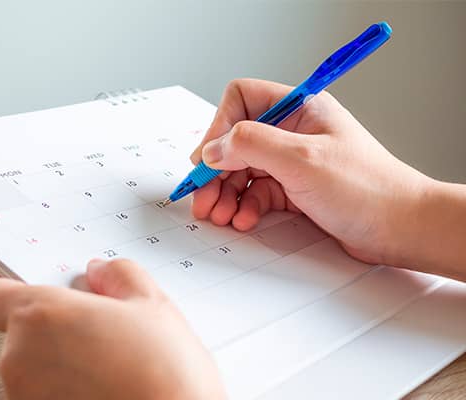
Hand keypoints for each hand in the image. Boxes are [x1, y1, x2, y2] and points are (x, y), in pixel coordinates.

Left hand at [0, 259, 225, 399]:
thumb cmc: (166, 379)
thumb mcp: (153, 306)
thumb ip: (119, 276)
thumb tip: (103, 272)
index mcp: (42, 315)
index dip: (18, 291)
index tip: (44, 294)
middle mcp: (20, 359)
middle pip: (22, 332)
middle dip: (57, 329)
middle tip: (102, 330)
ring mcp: (25, 397)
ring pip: (35, 367)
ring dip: (63, 363)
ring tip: (112, 365)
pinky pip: (44, 394)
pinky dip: (67, 391)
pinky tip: (107, 388)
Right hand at [190, 79, 436, 268]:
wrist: (400, 228)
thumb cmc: (367, 188)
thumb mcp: (302, 159)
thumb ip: (251, 145)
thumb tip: (212, 148)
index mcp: (298, 108)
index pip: (241, 100)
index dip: (219, 127)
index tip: (207, 159)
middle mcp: (292, 132)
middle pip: (236, 141)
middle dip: (216, 170)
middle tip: (200, 197)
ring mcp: (293, 162)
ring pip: (243, 171)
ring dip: (225, 193)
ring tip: (218, 214)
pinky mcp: (295, 189)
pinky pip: (257, 193)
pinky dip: (245, 207)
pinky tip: (244, 220)